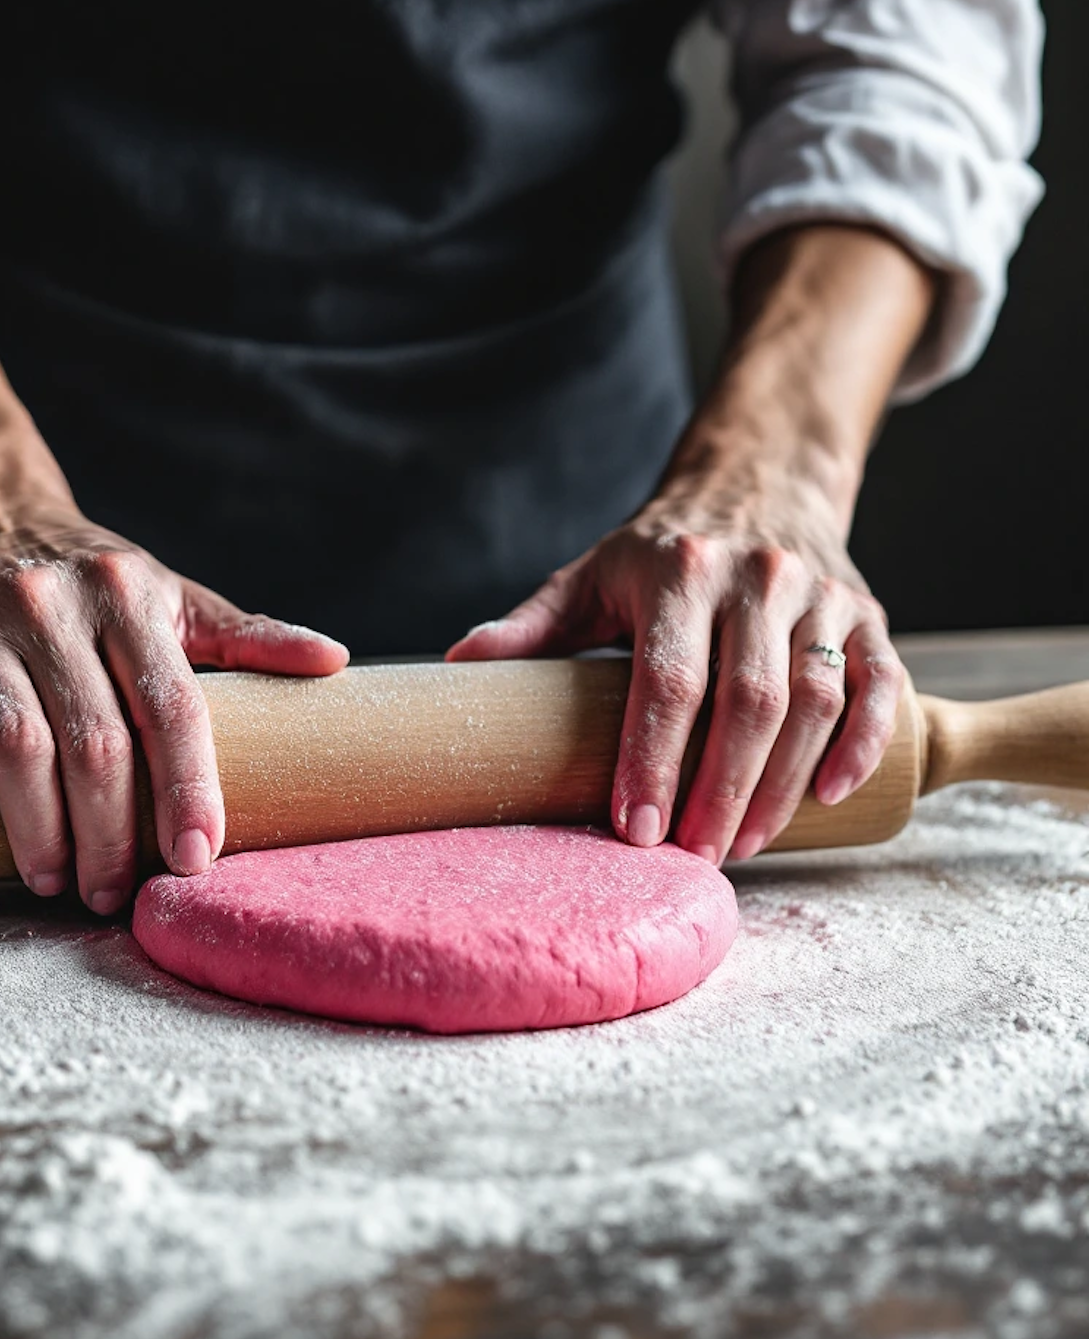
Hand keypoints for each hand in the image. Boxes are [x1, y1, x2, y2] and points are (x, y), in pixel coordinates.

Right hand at [0, 474, 347, 910]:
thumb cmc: (94, 578)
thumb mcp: (173, 596)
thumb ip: (247, 637)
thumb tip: (335, 662)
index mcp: (131, 598)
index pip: (170, 706)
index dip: (188, 787)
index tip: (197, 857)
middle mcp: (55, 605)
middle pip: (93, 740)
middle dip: (109, 832)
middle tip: (111, 892)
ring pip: (14, 741)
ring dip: (36, 826)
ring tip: (53, 879)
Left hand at [446, 464, 900, 864]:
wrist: (758, 479)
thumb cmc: (661, 549)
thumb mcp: (592, 574)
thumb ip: (534, 624)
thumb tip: (459, 664)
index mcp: (679, 573)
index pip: (668, 681)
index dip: (652, 760)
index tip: (635, 830)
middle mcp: (757, 578)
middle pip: (748, 702)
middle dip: (719, 792)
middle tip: (693, 858)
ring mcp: (820, 594)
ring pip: (815, 701)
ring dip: (782, 785)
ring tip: (743, 846)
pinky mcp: (867, 612)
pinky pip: (879, 683)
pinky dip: (865, 743)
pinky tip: (831, 796)